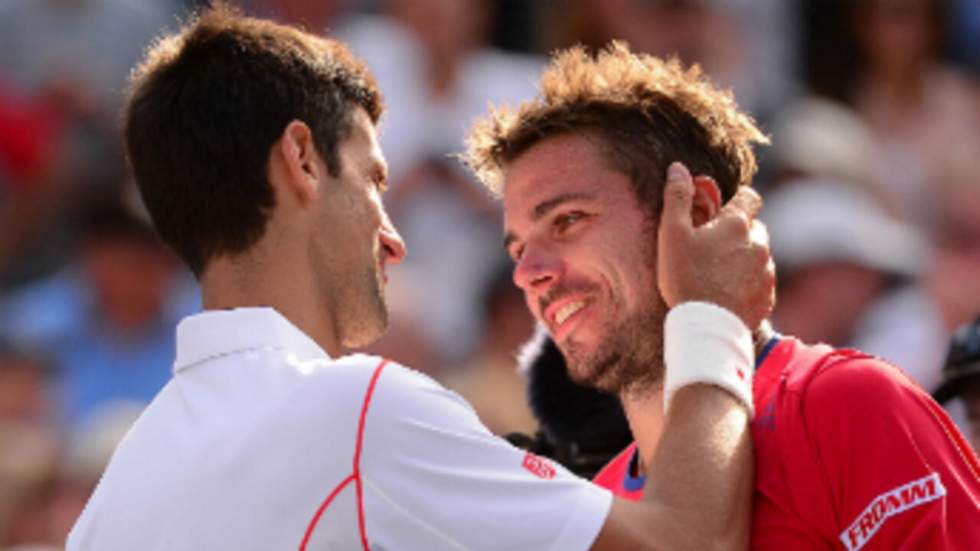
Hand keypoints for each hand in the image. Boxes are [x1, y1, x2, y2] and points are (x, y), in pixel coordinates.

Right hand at [657, 162, 774, 328]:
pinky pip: (761, 281)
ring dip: (744, 258)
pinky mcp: (768, 296)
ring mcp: (766, 271)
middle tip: (713, 249)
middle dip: (739, 233)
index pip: (750, 197)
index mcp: (736, 224)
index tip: (722, 211)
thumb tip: (678, 168)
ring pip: (759, 255)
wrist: (706, 325)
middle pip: (755, 228)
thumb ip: (677, 198)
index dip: (738, 200)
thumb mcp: (672, 234)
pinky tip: (726, 293)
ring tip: (718, 275)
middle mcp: (759, 244)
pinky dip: (748, 282)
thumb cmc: (685, 277)